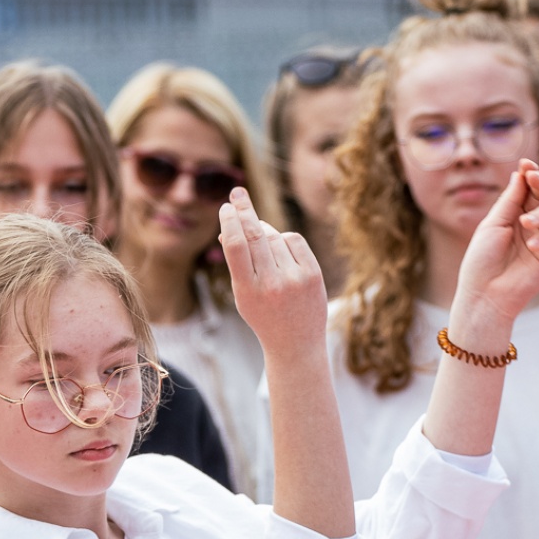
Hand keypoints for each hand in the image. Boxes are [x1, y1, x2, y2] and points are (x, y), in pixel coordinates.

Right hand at [216, 186, 328, 359]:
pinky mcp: (312, 274)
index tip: (226, 207)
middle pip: (255, 235)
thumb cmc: (264, 316)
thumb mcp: (243, 294)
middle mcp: (272, 283)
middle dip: (244, 210)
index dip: (231, 222)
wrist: (296, 344)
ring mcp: (294, 278)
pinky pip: (294, 241)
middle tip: (237, 193)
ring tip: (262, 246)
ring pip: (275, 236)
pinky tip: (281, 250)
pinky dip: (285, 240)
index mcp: (248, 290)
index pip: (236, 246)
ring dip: (265, 232)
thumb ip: (237, 263)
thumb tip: (230, 227)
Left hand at [450, 160, 538, 345]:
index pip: (526, 188)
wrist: (486, 294)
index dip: (529, 174)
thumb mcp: (493, 225)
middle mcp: (530, 223)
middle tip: (534, 177)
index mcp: (513, 214)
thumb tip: (521, 173)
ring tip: (525, 224)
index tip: (526, 163)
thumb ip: (510, 201)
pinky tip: (533, 244)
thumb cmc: (482, 261)